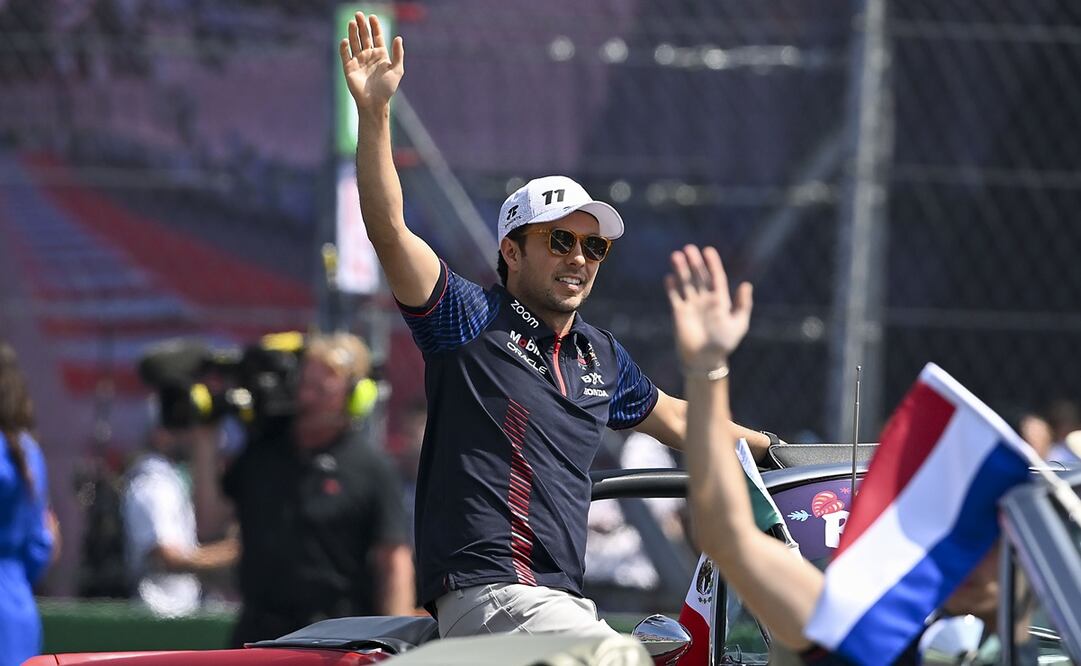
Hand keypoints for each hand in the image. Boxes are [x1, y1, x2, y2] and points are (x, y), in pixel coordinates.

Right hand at [339, 13, 403, 111]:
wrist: (375, 103)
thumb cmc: (387, 88)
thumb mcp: (397, 70)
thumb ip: (398, 54)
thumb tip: (398, 37)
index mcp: (380, 55)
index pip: (376, 36)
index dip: (374, 26)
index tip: (372, 17)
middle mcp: (368, 55)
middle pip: (364, 36)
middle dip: (362, 25)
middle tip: (358, 14)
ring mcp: (358, 61)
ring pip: (354, 42)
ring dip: (352, 32)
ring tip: (352, 22)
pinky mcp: (349, 67)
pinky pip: (345, 55)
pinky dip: (344, 48)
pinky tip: (345, 40)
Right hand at [665, 245, 752, 369]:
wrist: (705, 360)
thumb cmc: (724, 343)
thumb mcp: (738, 324)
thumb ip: (742, 305)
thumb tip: (746, 284)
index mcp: (720, 300)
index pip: (716, 277)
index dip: (712, 264)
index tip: (708, 251)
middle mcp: (705, 299)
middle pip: (698, 276)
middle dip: (694, 263)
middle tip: (688, 248)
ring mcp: (691, 305)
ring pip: (685, 283)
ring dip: (681, 270)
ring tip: (676, 256)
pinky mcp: (679, 313)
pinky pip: (674, 296)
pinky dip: (671, 287)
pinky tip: (669, 277)